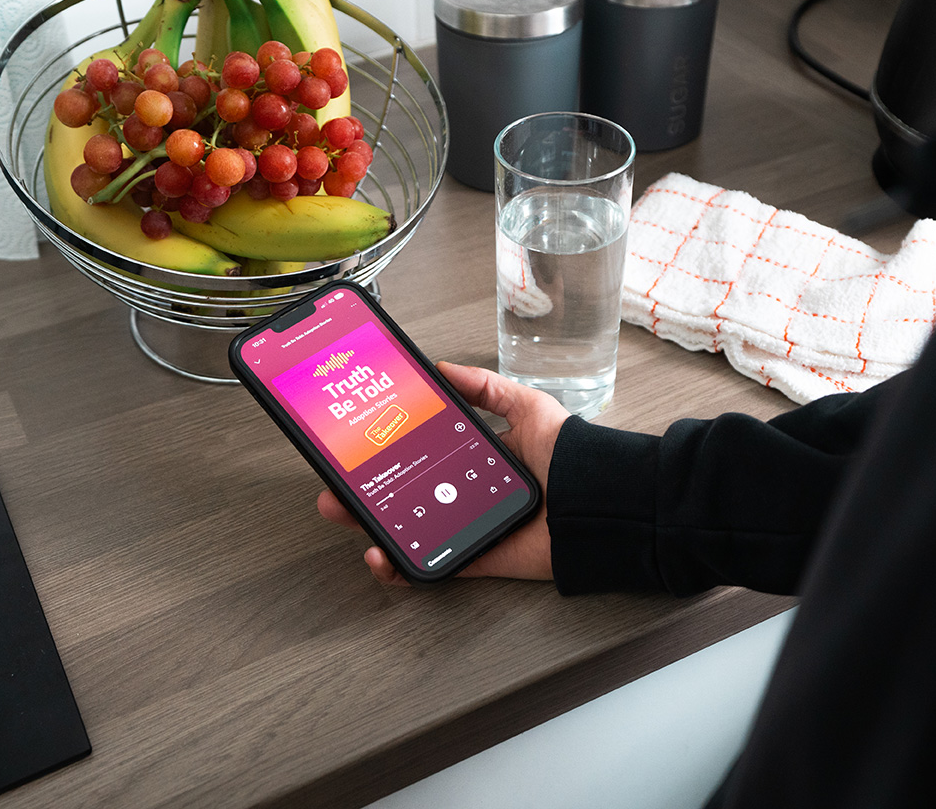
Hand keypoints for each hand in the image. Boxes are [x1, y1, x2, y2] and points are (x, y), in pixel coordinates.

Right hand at [316, 362, 568, 585]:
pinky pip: (430, 567)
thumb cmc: (572, 455)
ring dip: (370, 527)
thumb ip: (486, 388)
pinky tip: (379, 555)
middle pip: (404, 493)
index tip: (356, 446)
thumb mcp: (527, 406)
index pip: (422, 455)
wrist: (600, 502)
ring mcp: (468, 527)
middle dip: (364, 490)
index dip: (387, 453)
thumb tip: (443, 368)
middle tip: (335, 484)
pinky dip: (400, 568)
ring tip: (347, 515)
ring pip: (407, 531)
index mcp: (477, 459)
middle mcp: (468, 493)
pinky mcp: (475, 559)